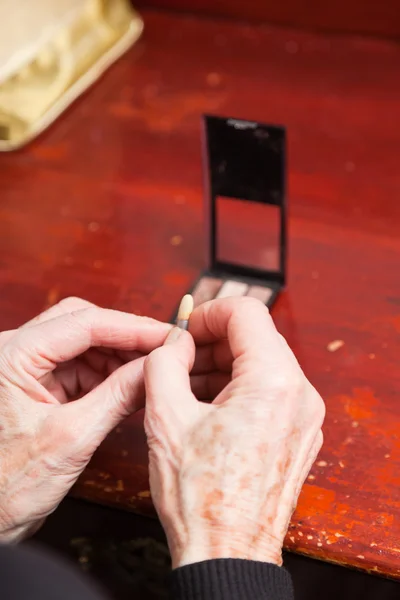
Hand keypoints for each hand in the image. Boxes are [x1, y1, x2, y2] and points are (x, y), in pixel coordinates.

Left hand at [0, 297, 169, 542]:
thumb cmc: (6, 487)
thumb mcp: (72, 439)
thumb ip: (118, 397)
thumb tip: (157, 368)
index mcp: (12, 356)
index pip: (82, 323)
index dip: (131, 327)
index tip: (167, 335)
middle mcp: (16, 353)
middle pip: (82, 324)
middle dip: (125, 337)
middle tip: (164, 348)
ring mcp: (27, 368)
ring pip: (84, 344)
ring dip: (119, 355)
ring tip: (153, 369)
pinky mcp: (38, 386)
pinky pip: (80, 367)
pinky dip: (109, 374)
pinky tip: (132, 383)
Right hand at [144, 297, 324, 567]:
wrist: (227, 554)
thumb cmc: (201, 496)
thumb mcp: (166, 418)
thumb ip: (164, 363)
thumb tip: (172, 342)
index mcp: (274, 382)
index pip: (246, 312)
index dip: (207, 313)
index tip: (185, 331)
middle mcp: (300, 395)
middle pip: (256, 338)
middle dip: (212, 341)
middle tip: (178, 359)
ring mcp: (304, 417)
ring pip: (261, 365)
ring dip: (222, 366)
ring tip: (185, 385)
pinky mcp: (298, 436)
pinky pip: (269, 393)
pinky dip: (237, 389)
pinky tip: (205, 406)